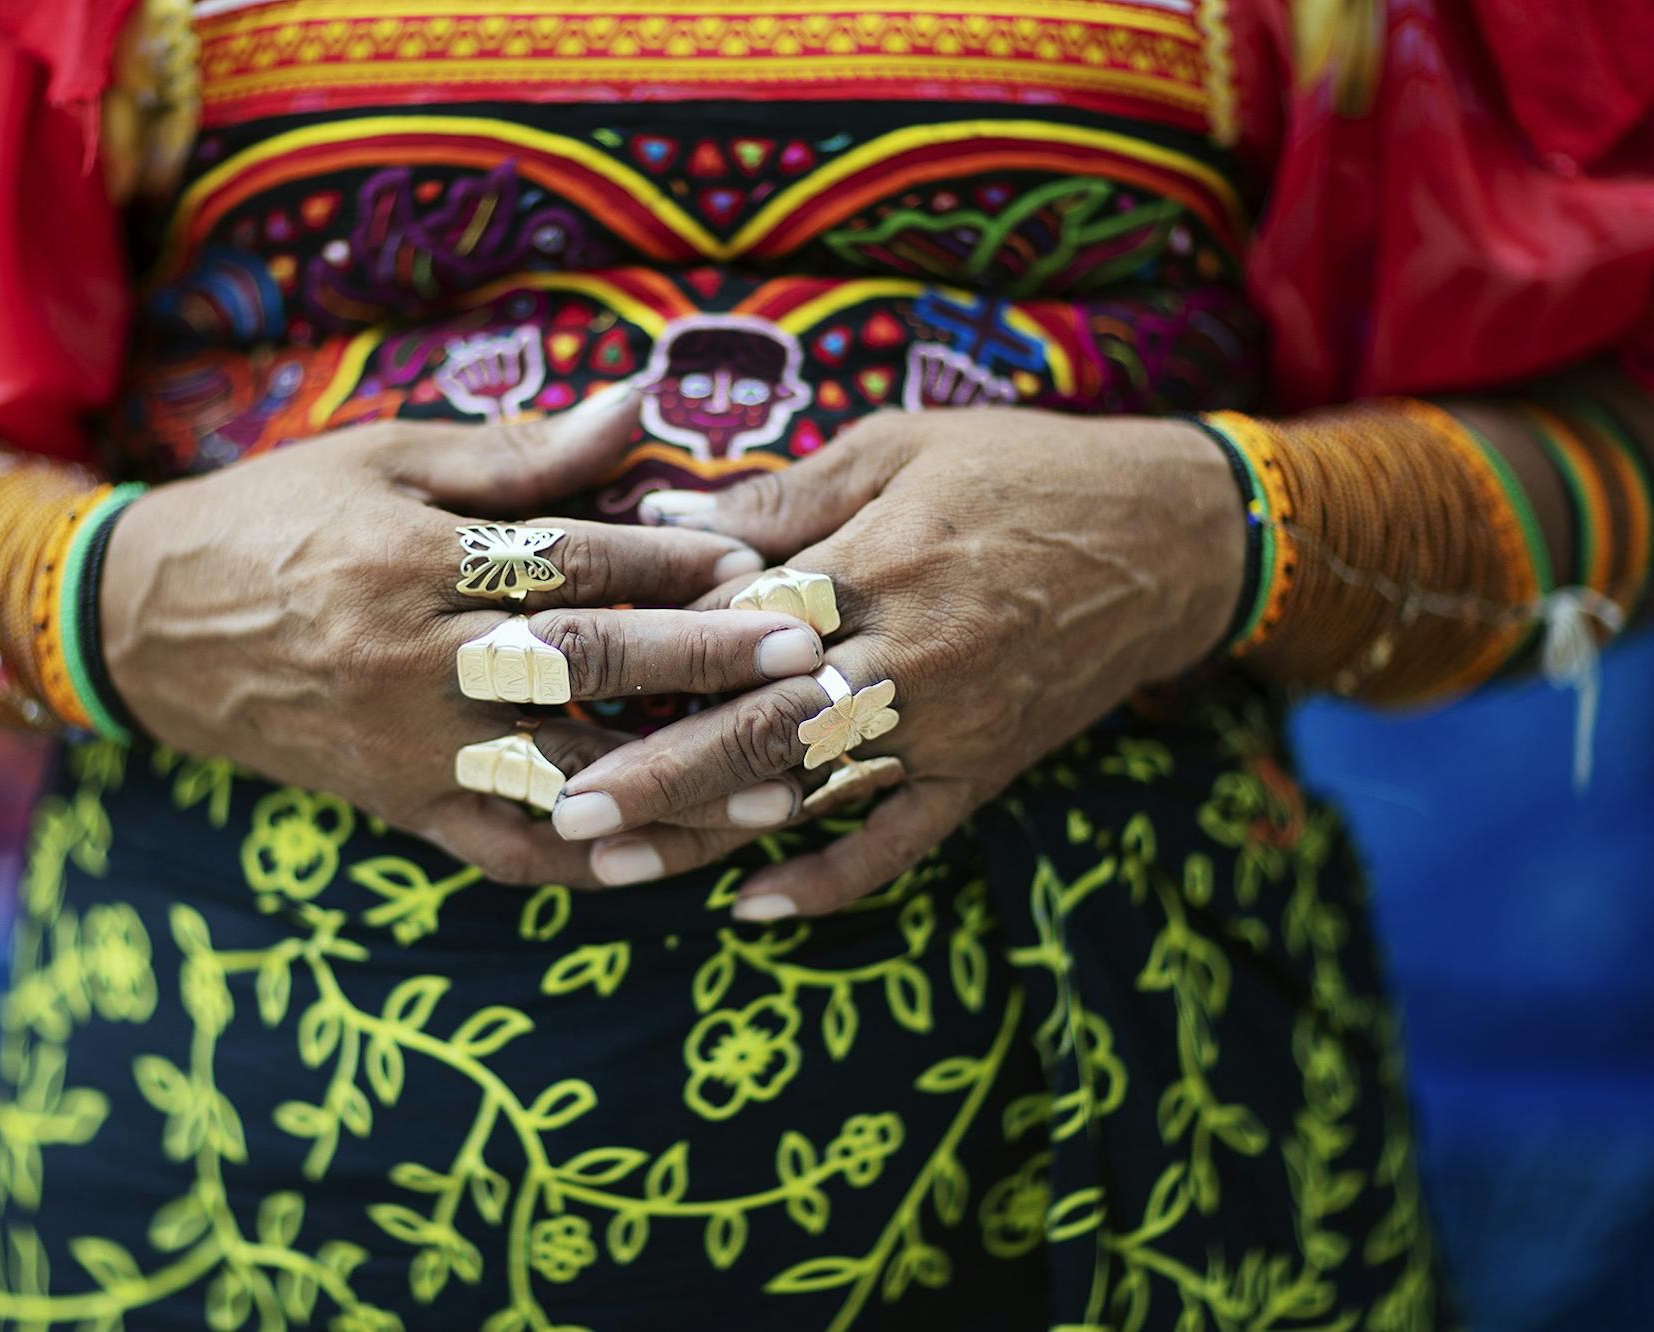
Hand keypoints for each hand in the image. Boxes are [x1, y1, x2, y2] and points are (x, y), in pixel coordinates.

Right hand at [99, 388, 827, 885]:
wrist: (147, 623)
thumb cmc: (275, 519)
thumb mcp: (381, 460)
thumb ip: (515, 454)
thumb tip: (637, 406)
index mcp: (409, 559)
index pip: (563, 561)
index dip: (664, 558)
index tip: (754, 556)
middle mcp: (410, 661)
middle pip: (578, 665)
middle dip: (698, 662)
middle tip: (800, 656)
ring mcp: (405, 747)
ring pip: (557, 772)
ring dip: (670, 783)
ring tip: (771, 783)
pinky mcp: (398, 807)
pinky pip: (502, 848)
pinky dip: (585, 863)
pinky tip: (666, 861)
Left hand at [547, 407, 1246, 915]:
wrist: (1173, 538)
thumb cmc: (1026, 470)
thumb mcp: (902, 447)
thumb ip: (784, 495)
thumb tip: (662, 519)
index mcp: (880, 564)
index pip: (739, 622)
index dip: (646, 647)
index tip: (558, 670)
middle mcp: (909, 657)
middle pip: (760, 725)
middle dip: (656, 771)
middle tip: (558, 809)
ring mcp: (948, 727)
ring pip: (811, 795)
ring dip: (710, 834)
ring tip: (613, 863)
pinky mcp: (982, 773)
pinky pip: (900, 843)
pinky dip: (829, 882)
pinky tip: (752, 911)